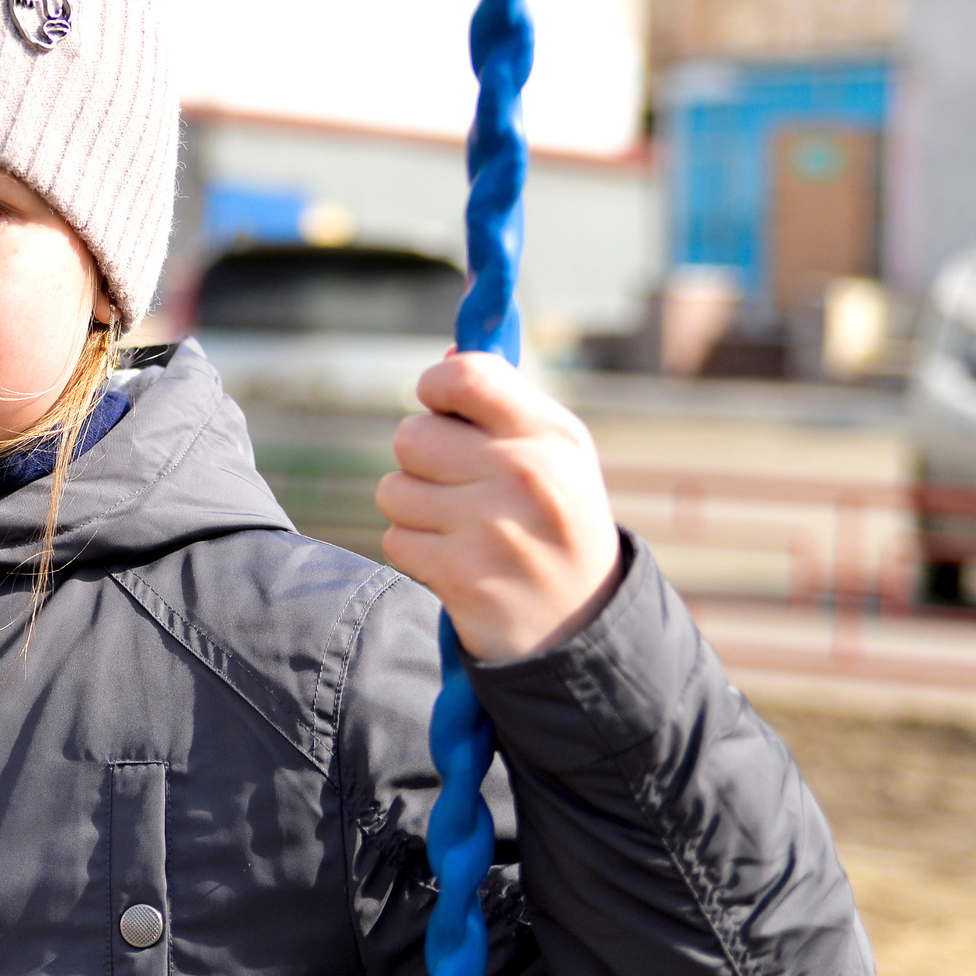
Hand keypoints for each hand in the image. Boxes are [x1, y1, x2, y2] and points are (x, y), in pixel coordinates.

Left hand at [377, 351, 621, 663]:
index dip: (436, 386)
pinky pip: (396, 538)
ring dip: (414, 508)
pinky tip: (454, 559)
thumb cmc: (554, 518)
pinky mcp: (460, 576)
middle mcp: (525, 475)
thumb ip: (500, 400)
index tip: (442, 408)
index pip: (465, 376)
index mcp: (550, 434)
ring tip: (458, 525)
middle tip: (458, 483)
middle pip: (411, 436)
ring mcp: (491, 528)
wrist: (582, 623)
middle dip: (421, 460)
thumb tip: (446, 352)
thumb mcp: (555, 452)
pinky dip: (415, 550)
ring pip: (393, 489)